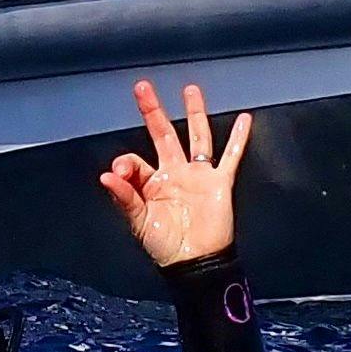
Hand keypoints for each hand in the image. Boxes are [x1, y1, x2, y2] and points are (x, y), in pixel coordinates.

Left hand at [98, 78, 253, 267]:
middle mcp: (174, 173)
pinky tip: (244, 120)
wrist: (196, 263)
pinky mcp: (219, 183)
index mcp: (151, 182)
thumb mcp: (139, 222)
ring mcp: (198, 176)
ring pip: (197, 137)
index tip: (119, 172)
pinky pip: (230, 157)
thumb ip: (125, 197)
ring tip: (190, 90)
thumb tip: (105, 175)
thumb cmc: (166, 247)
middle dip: (153, 111)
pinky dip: (238, 139)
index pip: (135, 160)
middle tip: (142, 87)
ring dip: (194, 113)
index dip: (125, 163)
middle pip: (163, 134)